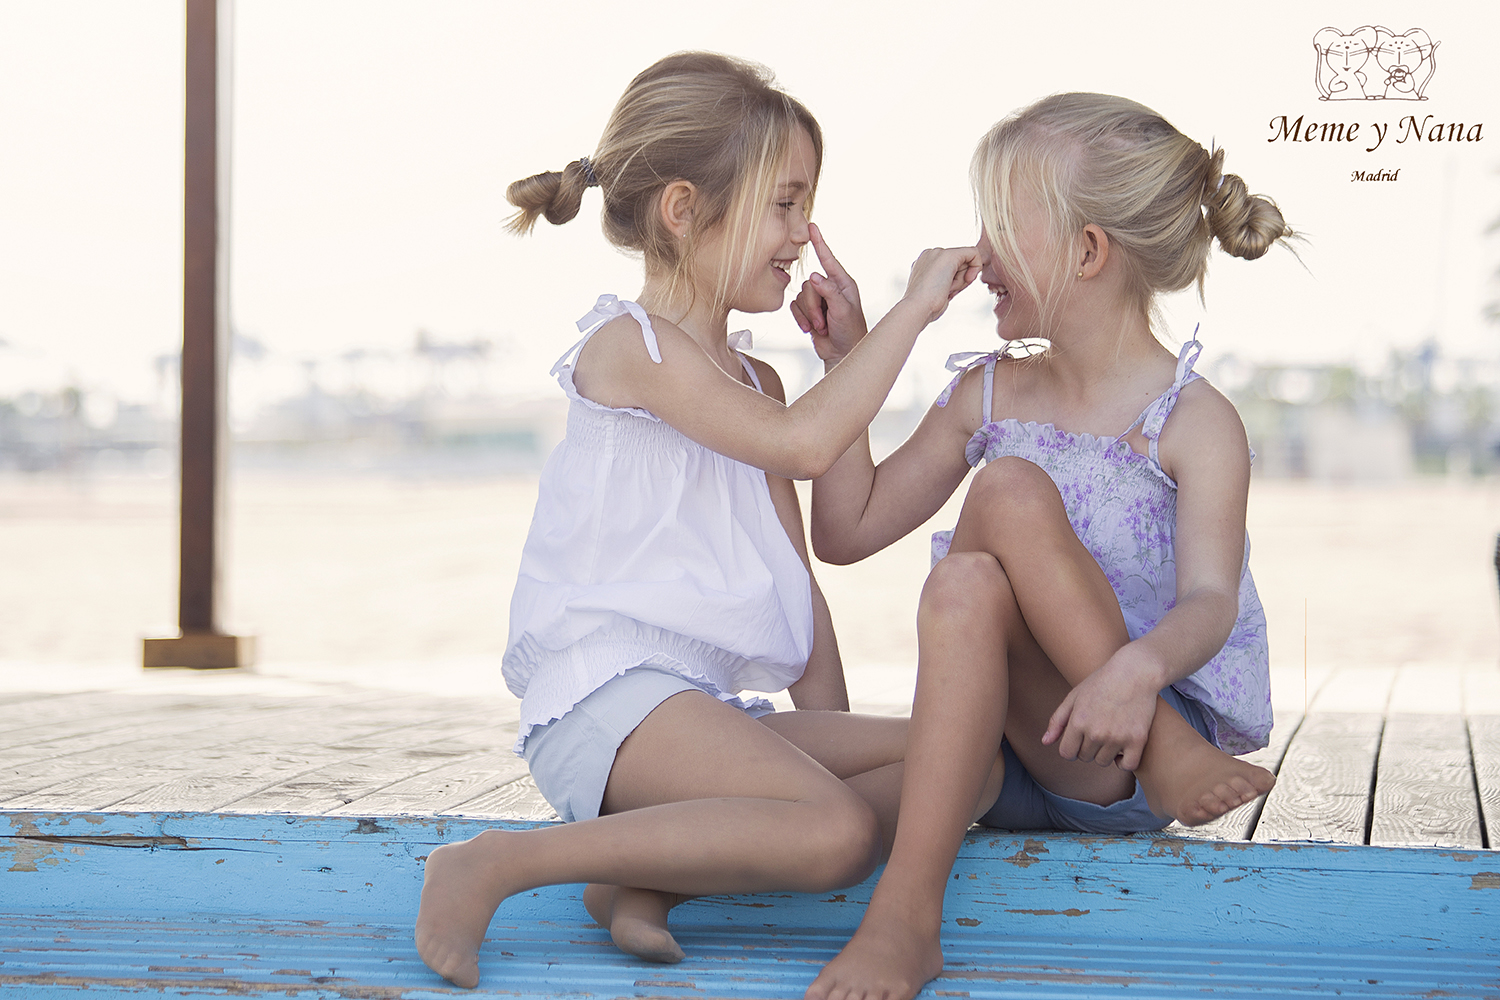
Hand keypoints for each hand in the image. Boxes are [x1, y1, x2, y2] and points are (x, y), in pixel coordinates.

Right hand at [790, 224, 866, 362]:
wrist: (842, 353)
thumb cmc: (850, 332)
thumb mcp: (843, 311)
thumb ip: (829, 292)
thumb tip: (814, 276)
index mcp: (843, 283)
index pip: (828, 259)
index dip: (819, 243)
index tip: (812, 226)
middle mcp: (830, 288)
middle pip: (809, 285)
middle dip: (813, 306)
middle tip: (824, 322)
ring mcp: (818, 299)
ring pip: (800, 297)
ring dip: (809, 315)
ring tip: (821, 327)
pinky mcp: (808, 311)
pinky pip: (794, 307)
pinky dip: (801, 319)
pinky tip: (811, 329)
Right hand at [902, 245, 982, 323]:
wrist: (917, 307)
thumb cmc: (926, 307)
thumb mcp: (936, 292)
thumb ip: (945, 283)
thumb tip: (952, 284)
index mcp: (925, 264)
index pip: (950, 267)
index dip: (956, 280)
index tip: (950, 292)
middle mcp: (930, 255)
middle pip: (959, 263)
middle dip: (960, 279)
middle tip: (949, 291)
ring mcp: (938, 253)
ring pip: (965, 261)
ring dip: (962, 279)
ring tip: (948, 289)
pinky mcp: (949, 254)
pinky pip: (973, 253)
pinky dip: (976, 266)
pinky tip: (968, 279)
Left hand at [1041, 648, 1162, 770]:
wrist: (1136, 671)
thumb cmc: (1102, 682)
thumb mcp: (1074, 696)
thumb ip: (1057, 720)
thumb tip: (1045, 742)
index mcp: (1078, 722)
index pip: (1067, 753)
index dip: (1072, 747)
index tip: (1079, 738)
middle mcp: (1096, 732)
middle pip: (1085, 757)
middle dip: (1088, 747)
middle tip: (1098, 728)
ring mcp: (1117, 737)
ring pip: (1104, 761)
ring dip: (1105, 752)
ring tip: (1111, 734)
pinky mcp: (1137, 740)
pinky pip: (1127, 765)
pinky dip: (1124, 761)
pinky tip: (1123, 749)